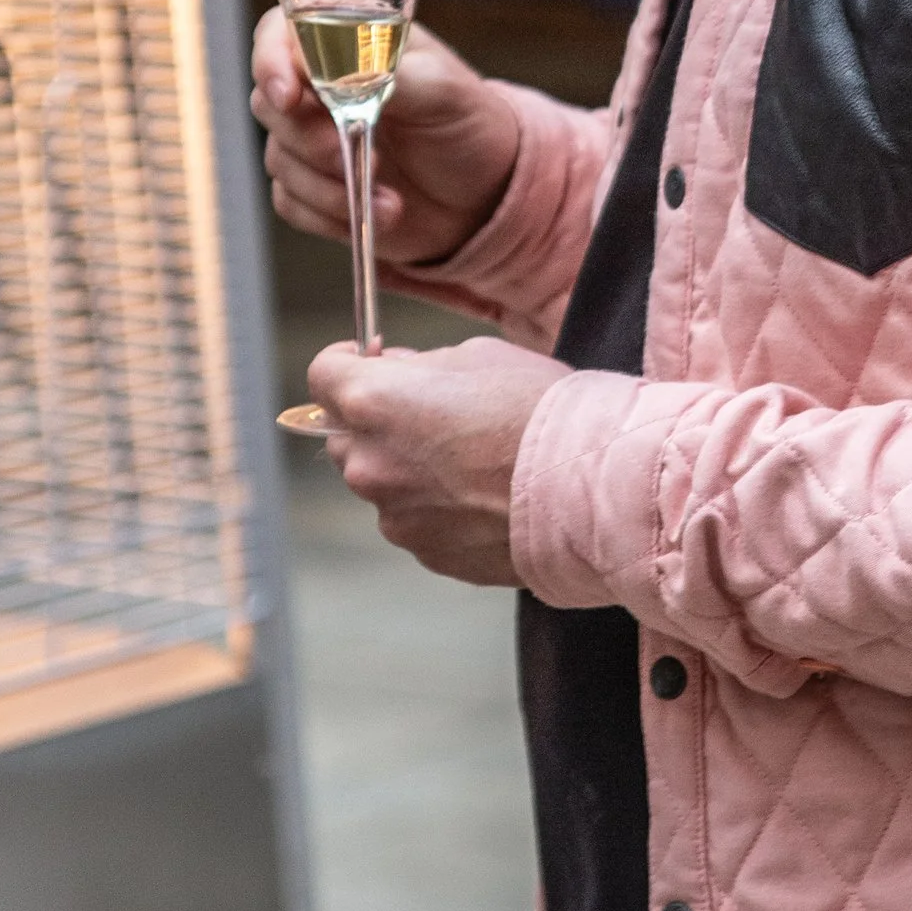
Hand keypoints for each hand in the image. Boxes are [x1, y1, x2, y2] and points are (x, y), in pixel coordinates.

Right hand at [252, 12, 520, 271]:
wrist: (486, 197)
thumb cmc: (471, 126)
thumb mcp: (443, 90)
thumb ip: (388, 70)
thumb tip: (336, 64)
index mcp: (349, 37)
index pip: (281, 31)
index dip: (272, 59)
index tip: (289, 97)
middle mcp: (319, 81)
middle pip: (268, 99)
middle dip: (311, 139)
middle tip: (363, 160)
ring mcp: (312, 134)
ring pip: (278, 157)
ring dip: (331, 187)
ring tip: (393, 201)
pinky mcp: (312, 184)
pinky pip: (291, 201)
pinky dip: (332, 215)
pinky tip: (382, 214)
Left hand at [307, 335, 568, 586]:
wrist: (589, 486)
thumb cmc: (540, 410)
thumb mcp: (477, 356)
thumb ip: (420, 368)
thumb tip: (394, 373)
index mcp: (373, 402)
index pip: (322, 374)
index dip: (345, 362)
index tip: (366, 360)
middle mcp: (370, 465)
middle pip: (347, 437)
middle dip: (376, 423)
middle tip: (432, 413)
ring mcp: (396, 517)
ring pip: (384, 485)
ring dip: (409, 470)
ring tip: (473, 461)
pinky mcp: (426, 554)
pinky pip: (418, 523)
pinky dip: (439, 509)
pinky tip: (486, 496)